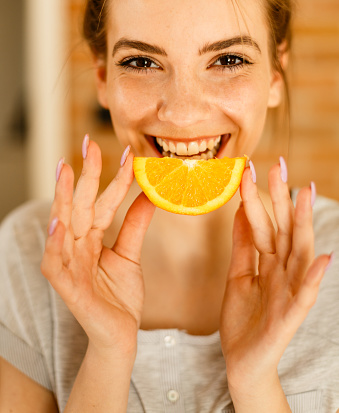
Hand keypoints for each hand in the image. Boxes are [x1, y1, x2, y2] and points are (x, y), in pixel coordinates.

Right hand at [41, 139, 154, 356]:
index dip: (114, 178)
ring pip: (63, 226)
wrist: (121, 335)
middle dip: (85, 175)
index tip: (125, 153)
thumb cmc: (119, 296)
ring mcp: (69, 264)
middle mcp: (77, 246)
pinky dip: (55, 244)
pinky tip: (58, 223)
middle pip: (80, 205)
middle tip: (89, 144)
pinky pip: (55, 263)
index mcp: (92, 237)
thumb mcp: (130, 254)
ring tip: (66, 171)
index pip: (103, 202)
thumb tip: (150, 193)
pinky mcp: (66, 286)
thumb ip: (135, 224)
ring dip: (63, 199)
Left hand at [220, 161, 330, 395]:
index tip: (252, 169)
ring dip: (304, 223)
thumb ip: (243, 245)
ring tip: (306, 194)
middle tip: (280, 165)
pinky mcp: (290, 316)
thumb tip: (241, 210)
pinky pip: (306, 295)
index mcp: (269, 262)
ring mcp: (289, 291)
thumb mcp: (238, 275)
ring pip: (299, 251)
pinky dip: (315, 276)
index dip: (258, 197)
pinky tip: (325, 258)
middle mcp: (282, 271)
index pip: (265, 223)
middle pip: (284, 229)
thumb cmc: (244, 319)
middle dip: (282, 198)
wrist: (243, 363)